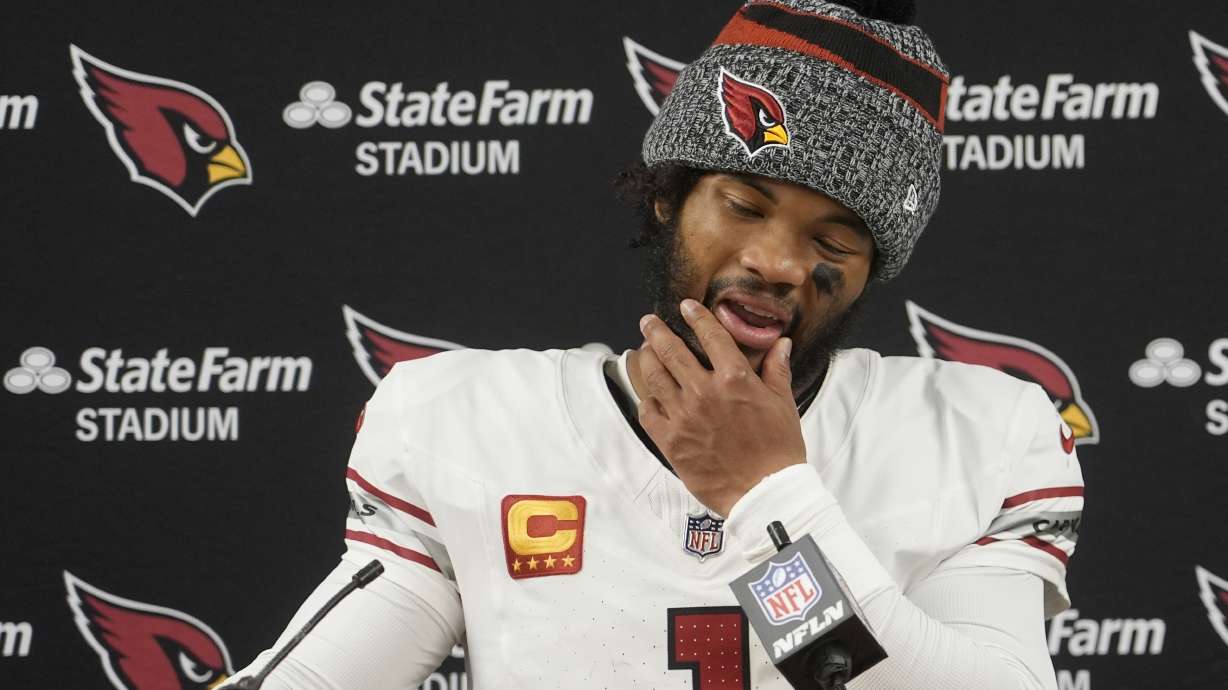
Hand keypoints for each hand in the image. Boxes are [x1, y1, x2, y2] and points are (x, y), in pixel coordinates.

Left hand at [636, 299, 805, 515]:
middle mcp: (704, 392)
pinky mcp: (670, 441)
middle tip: (648, 322)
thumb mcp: (783, 404)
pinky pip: (648, 412)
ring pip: (653, 377)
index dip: (696, 316)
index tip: (686, 306)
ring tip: (642, 350)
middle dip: (656, 331)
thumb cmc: (778, 449)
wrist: (765, 492)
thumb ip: (776, 370)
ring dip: (645, 358)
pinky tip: (645, 392)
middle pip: (671, 351)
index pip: (711, 336)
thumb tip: (781, 343)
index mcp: (734, 379)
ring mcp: (683, 416)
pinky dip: (644, 398)